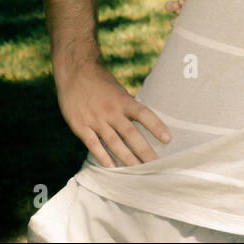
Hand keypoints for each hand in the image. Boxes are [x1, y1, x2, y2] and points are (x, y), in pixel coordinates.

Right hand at [55, 59, 171, 167]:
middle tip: (155, 164)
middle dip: (144, 150)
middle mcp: (111, 111)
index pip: (144, 115)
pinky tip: (112, 168)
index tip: (168, 140)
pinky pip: (93, 145)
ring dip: (127, 158)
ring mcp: (95, 120)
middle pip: (131, 134)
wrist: (75, 72)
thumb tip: (143, 122)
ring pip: (114, 142)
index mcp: (123, 101)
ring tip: (137, 170)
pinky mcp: (81, 126)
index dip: (156, 127)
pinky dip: (103, 157)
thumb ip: (128, 106)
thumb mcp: (119, 90)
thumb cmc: (101, 82)